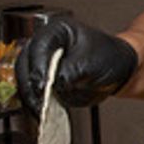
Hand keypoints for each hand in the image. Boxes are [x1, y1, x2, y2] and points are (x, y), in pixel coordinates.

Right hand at [16, 16, 136, 113]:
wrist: (118, 70)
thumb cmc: (109, 56)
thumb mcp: (92, 62)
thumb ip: (72, 71)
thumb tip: (56, 83)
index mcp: (57, 31)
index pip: (38, 47)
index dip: (38, 67)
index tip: (43, 85)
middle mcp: (45, 45)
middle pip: (25, 63)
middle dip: (31, 84)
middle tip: (41, 101)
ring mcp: (42, 63)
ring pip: (25, 80)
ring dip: (30, 96)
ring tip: (41, 110)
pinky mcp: (44, 81)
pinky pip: (33, 92)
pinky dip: (35, 103)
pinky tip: (42, 113)